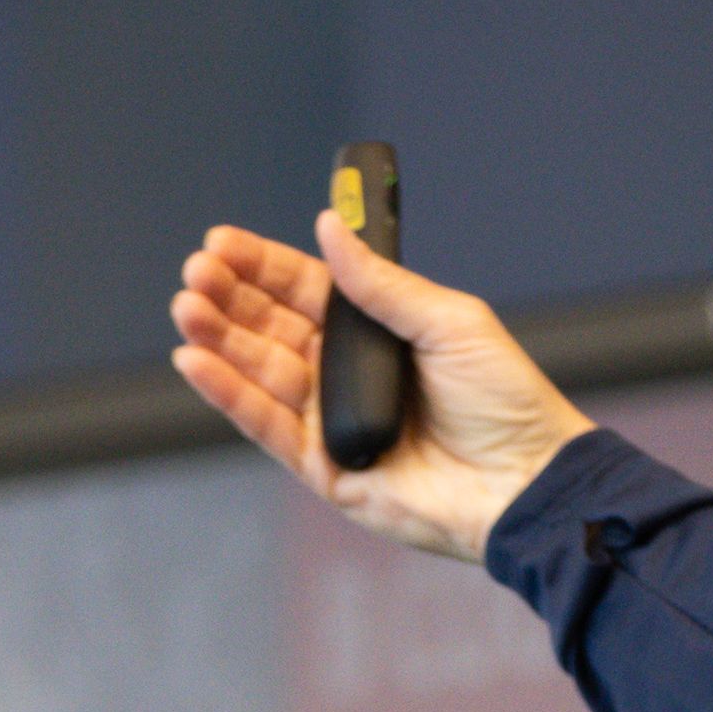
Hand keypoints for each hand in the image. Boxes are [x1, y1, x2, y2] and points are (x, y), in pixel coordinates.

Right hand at [166, 211, 597, 561]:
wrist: (525, 483)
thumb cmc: (505, 401)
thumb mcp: (449, 322)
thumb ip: (382, 283)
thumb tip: (330, 228)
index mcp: (375, 331)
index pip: (304, 289)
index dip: (261, 266)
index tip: (220, 241)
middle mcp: (345, 373)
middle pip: (271, 327)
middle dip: (229, 297)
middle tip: (196, 271)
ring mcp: (330, 420)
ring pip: (259, 372)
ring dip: (218, 338)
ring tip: (187, 307)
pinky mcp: (324, 468)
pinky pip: (266, 426)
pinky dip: (228, 394)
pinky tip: (195, 361)